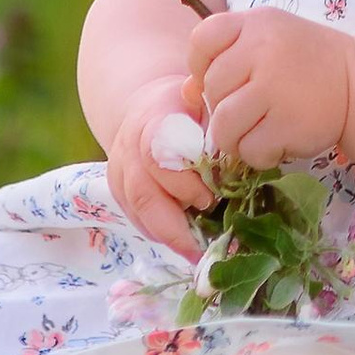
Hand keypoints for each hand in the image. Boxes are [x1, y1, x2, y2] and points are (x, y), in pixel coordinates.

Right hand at [103, 70, 214, 257]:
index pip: (157, 155)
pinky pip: (137, 220)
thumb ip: (218, 119)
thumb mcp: (206, 101)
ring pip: (137, 212)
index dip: (182, 183)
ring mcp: (120, 172)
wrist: (150, 106)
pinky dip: (160, 234)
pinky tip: (184, 243)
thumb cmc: (189, 106)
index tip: (210, 198)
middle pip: (142, 193)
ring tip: (197, 253)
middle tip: (202, 246)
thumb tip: (235, 140)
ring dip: (168, 236)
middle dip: (174, 226)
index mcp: (154, 119)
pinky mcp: (119, 192)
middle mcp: (129, 147)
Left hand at [188, 6, 353, 170]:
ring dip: (233, 139)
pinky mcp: (289, 124)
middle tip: (248, 112)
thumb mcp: (268, 45)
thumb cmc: (307, 63)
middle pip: (212, 88)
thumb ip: (226, 61)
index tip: (220, 81)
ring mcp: (276, 87)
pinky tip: (276, 143)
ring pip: (224, 125)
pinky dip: (257, 155)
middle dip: (222, 107)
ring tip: (254, 135)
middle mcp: (264, 50)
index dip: (200, 65)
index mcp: (256, 23)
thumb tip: (186, 93)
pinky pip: (250, 149)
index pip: (203, 39)